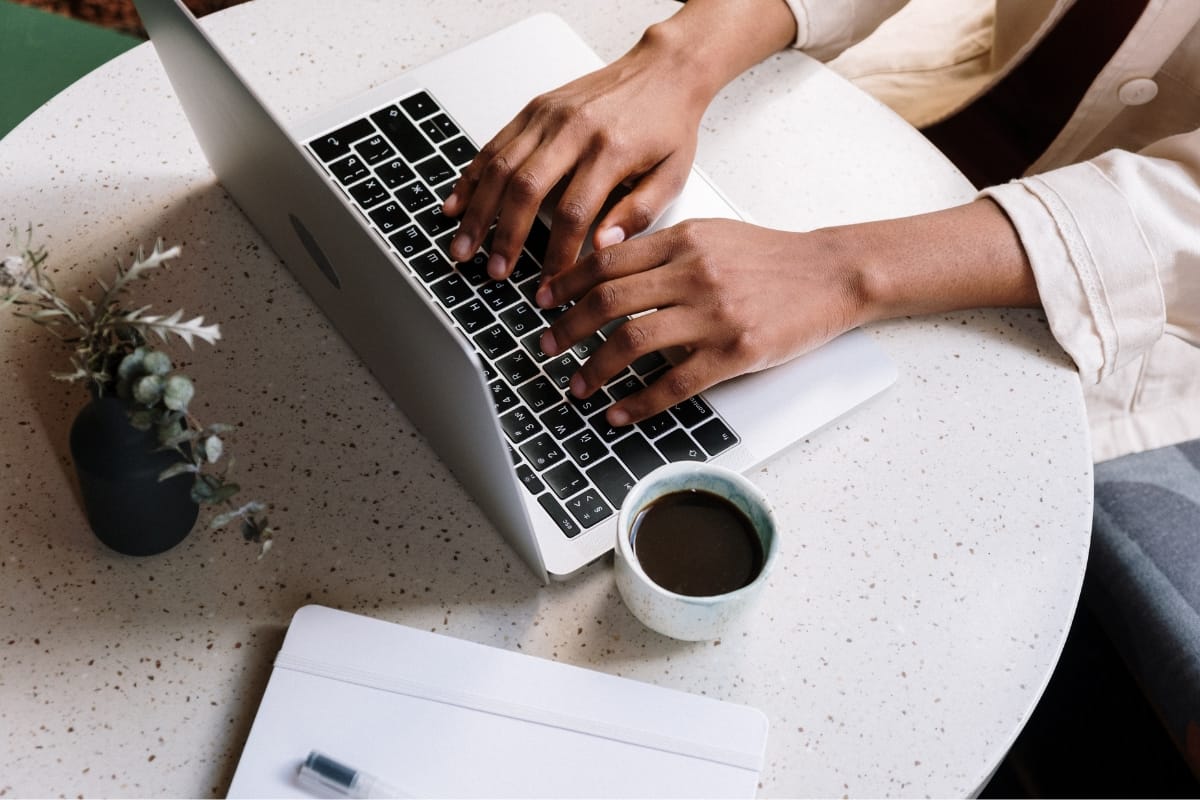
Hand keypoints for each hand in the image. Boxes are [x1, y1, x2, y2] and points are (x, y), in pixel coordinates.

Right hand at [441, 33, 708, 280]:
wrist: (664, 70)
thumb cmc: (668, 125)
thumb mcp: (671, 175)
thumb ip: (639, 214)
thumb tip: (602, 248)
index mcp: (610, 150)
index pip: (574, 213)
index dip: (556, 254)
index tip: (549, 284)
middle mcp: (574, 129)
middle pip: (526, 189)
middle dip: (504, 236)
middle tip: (493, 272)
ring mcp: (549, 116)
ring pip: (500, 166)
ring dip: (477, 211)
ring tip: (463, 247)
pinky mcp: (535, 108)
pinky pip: (494, 145)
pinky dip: (471, 177)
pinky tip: (456, 204)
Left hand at [534, 199, 1039, 426]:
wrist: (831, 274)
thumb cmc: (770, 258)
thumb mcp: (712, 235)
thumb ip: (662, 248)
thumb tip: (606, 265)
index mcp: (682, 240)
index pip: (606, 261)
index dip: (566, 283)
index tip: (543, 301)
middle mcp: (693, 273)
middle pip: (608, 302)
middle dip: (567, 328)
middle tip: (546, 346)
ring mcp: (714, 314)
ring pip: (633, 342)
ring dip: (595, 369)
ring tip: (577, 385)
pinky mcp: (735, 352)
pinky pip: (674, 382)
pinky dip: (638, 401)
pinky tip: (619, 412)